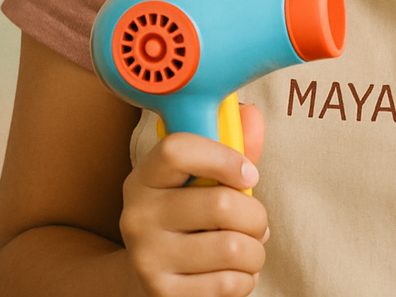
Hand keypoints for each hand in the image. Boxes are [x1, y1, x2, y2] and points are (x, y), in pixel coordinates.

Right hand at [120, 104, 268, 296]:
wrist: (151, 271)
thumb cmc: (189, 211)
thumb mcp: (201, 175)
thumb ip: (230, 142)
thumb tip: (252, 116)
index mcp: (146, 176)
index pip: (177, 151)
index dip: (223, 157)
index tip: (249, 173)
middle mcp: (138, 215)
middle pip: (220, 204)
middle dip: (256, 214)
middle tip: (256, 221)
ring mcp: (147, 258)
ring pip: (231, 247)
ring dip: (256, 249)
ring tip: (250, 247)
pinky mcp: (162, 294)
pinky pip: (226, 284)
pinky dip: (246, 279)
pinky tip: (237, 272)